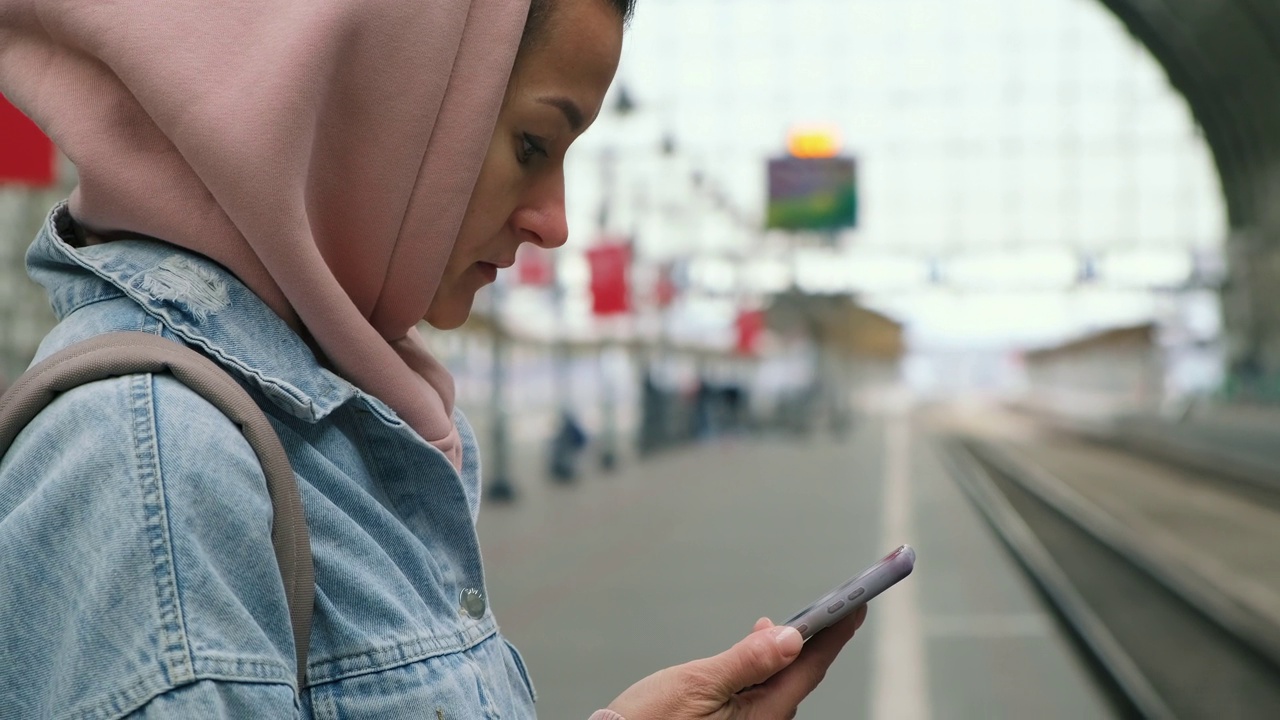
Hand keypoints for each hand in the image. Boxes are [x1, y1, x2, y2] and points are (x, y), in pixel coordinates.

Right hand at [605, 605, 867, 719]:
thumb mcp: (698, 684)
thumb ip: (747, 660)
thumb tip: (790, 637)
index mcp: (763, 715)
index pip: (811, 666)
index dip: (837, 632)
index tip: (858, 604)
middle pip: (801, 675)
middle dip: (818, 640)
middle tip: (839, 606)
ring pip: (781, 683)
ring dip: (788, 651)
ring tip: (796, 621)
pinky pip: (763, 691)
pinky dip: (765, 665)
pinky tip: (758, 646)